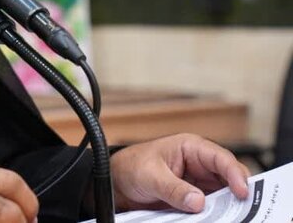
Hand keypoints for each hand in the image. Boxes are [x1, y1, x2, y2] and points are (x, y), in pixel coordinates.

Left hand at [109, 133, 251, 212]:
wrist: (117, 182)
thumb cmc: (130, 167)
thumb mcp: (150, 176)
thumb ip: (173, 188)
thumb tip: (198, 201)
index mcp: (190, 147)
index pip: (221, 158)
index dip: (235, 174)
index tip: (243, 192)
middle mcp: (200, 164)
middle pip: (229, 178)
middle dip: (238, 193)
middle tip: (246, 211)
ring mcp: (199, 182)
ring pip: (224, 194)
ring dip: (229, 206)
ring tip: (236, 217)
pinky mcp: (195, 197)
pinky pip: (212, 206)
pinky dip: (218, 213)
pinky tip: (220, 219)